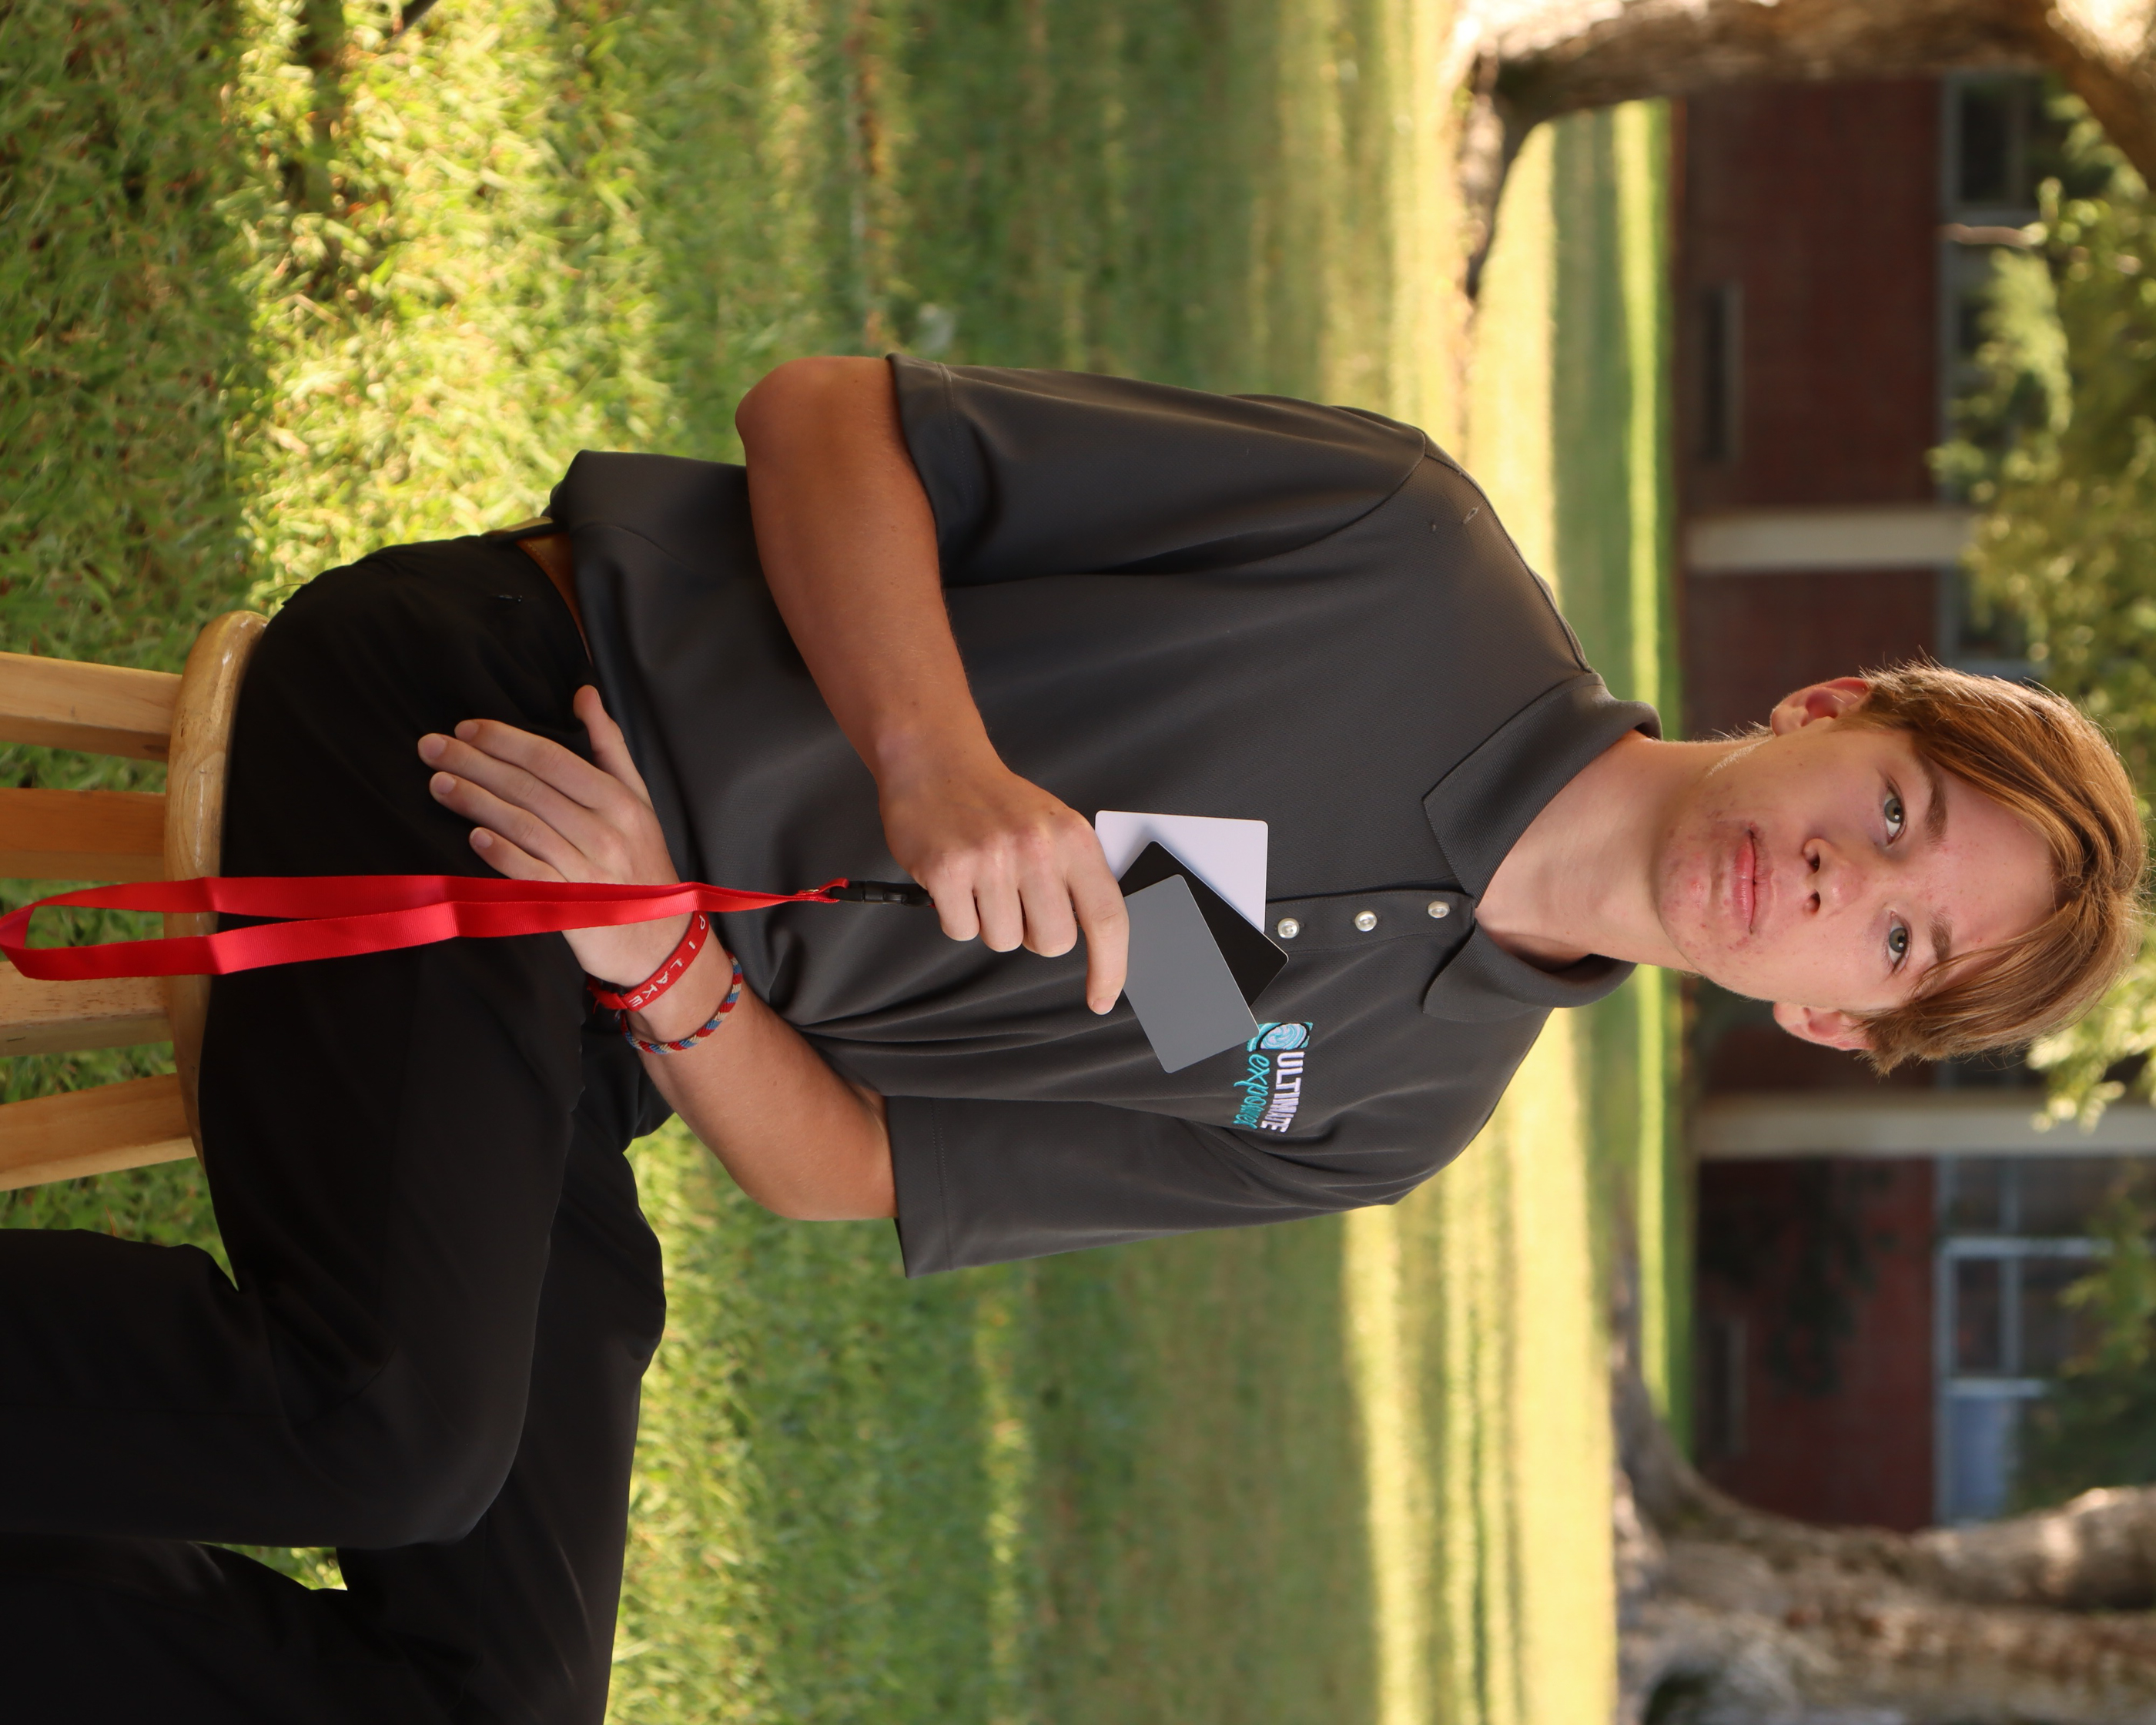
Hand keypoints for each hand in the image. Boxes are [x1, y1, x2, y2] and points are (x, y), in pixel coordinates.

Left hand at [419, 685, 694, 986]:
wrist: (659, 942)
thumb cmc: (641, 863)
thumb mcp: (638, 801)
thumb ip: (609, 747)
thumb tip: (583, 694)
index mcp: (620, 800)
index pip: (552, 759)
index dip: (505, 740)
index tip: (466, 728)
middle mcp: (605, 831)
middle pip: (530, 788)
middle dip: (475, 763)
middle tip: (431, 747)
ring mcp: (589, 870)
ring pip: (524, 825)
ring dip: (476, 802)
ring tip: (438, 783)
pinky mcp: (572, 907)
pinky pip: (531, 874)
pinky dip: (502, 854)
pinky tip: (474, 836)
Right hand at [876, 739, 1127, 1012]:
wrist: (936, 761)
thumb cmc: (997, 801)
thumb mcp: (1055, 826)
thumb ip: (1075, 877)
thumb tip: (1094, 937)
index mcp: (1073, 839)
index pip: (1107, 917)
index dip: (1110, 966)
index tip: (1101, 997)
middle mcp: (1036, 848)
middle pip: (1053, 943)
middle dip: (1034, 936)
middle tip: (1017, 901)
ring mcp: (991, 859)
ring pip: (1002, 941)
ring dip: (990, 922)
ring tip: (982, 881)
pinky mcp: (947, 870)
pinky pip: (960, 930)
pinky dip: (956, 915)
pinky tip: (956, 880)